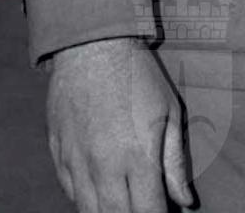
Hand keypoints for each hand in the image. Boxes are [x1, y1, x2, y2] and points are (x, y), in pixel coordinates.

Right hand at [47, 37, 192, 212]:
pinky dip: (87, 201)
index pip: (147, 212)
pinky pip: (71, 195)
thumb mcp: (169, 113)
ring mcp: (77, 166)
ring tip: (126, 204)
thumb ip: (175, 162)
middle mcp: (104, 169)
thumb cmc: (139, 78)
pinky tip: (101, 194)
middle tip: (144, 207)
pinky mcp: (59, 158)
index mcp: (137, 157)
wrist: (92, 48)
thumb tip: (185, 201)